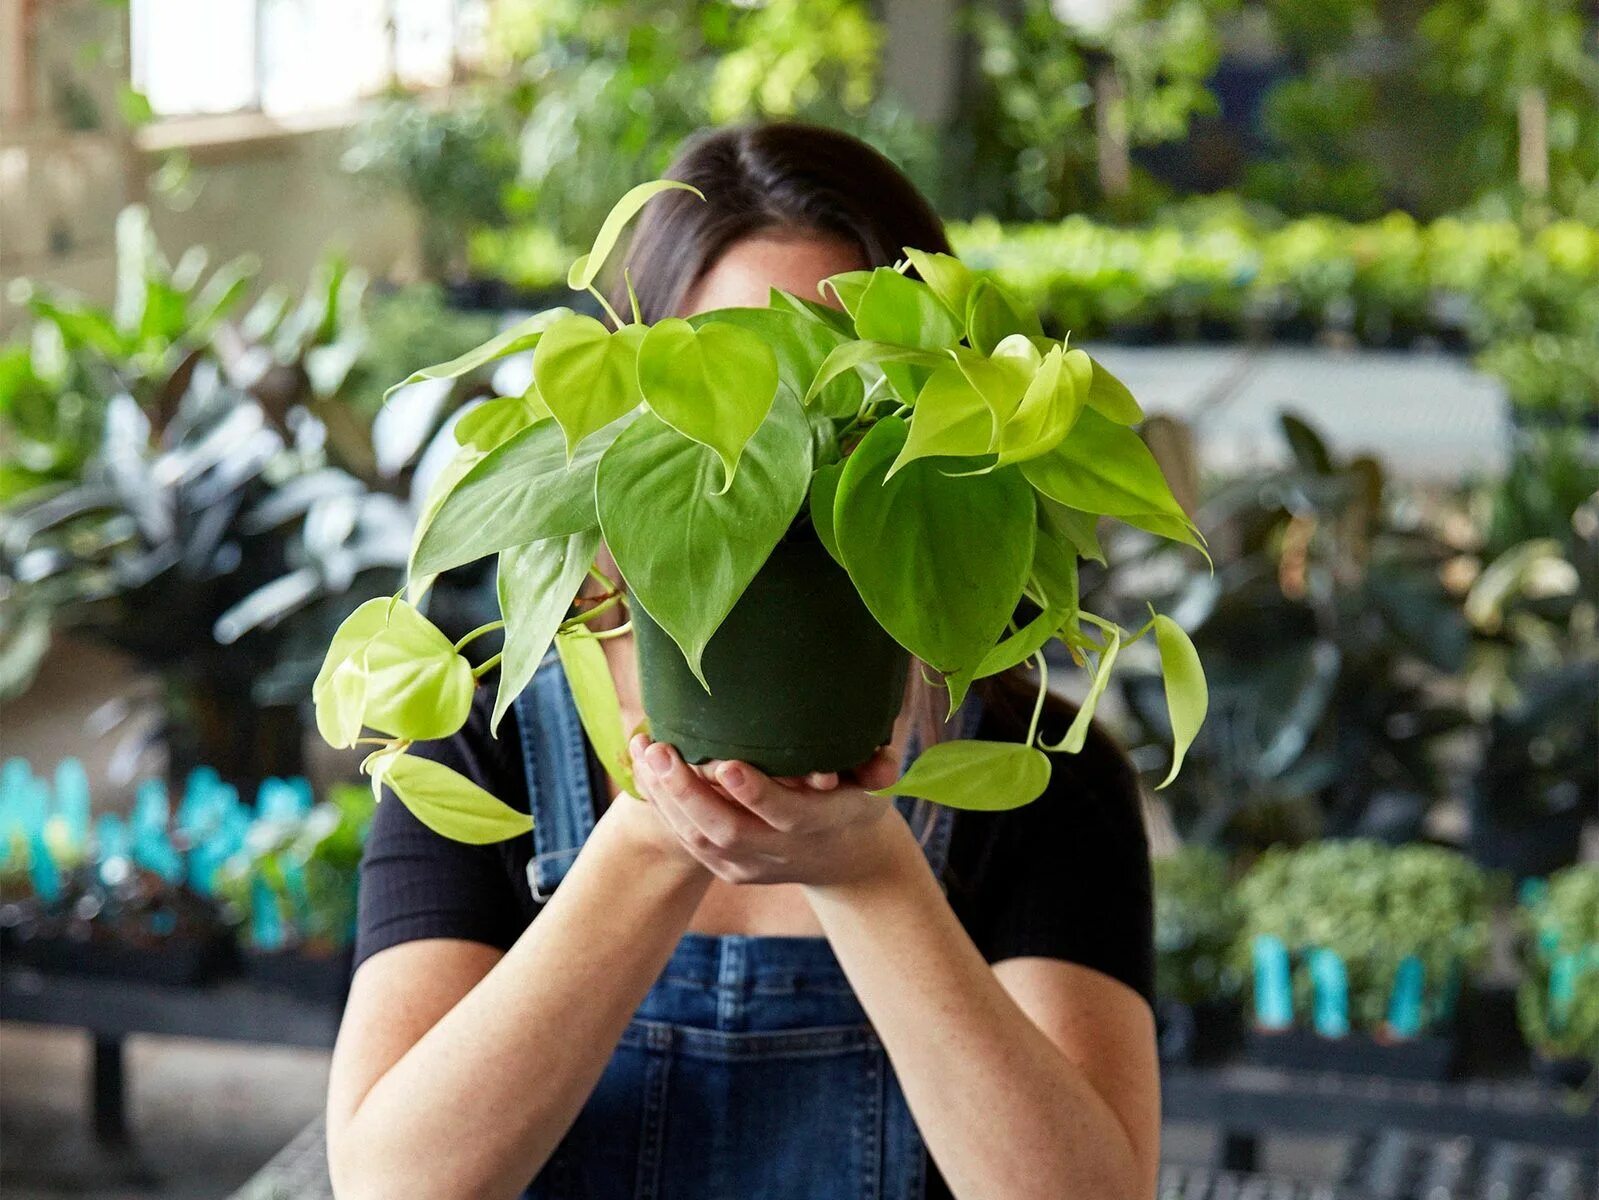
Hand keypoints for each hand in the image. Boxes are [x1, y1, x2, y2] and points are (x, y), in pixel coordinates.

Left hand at [628, 735, 908, 886]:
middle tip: (660, 751)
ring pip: (699, 839)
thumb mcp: (874, 785)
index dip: (754, 792)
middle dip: (687, 792)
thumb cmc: (857, 801)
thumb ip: (876, 768)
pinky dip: (663, 807)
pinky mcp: (729, 870)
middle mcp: (780, 852)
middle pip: (726, 831)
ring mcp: (750, 866)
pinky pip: (688, 840)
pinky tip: (644, 770)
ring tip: (643, 750)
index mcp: (818, 826)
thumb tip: (883, 761)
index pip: (784, 814)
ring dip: (665, 796)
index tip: (725, 763)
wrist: (847, 861)